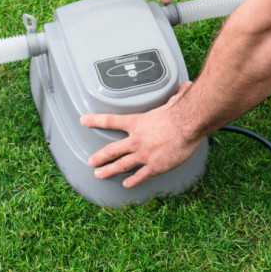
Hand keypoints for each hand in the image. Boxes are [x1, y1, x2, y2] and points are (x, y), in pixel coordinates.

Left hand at [80, 82, 200, 188]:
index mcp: (136, 122)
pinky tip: (126, 185)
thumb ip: (173, 97)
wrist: (187, 126)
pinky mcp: (154, 166)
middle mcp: (136, 139)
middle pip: (112, 150)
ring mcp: (143, 154)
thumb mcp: (171, 102)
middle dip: (99, 157)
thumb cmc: (179, 112)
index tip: (83, 120)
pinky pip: (140, 176)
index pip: (111, 120)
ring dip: (109, 170)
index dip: (95, 121)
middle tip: (90, 162)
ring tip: (99, 175)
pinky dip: (132, 181)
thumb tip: (184, 86)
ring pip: (121, 165)